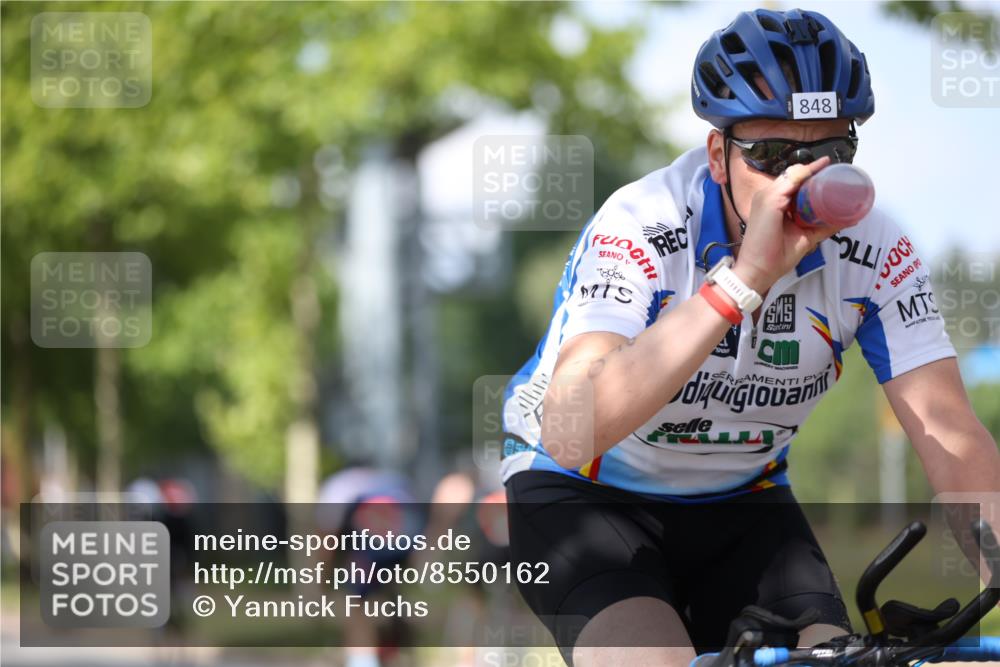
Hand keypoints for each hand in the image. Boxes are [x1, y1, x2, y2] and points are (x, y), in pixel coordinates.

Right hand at [732, 157, 838, 292]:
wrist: (759, 271)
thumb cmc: (775, 257)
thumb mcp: (805, 237)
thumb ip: (823, 226)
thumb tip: (848, 219)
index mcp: (771, 203)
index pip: (791, 182)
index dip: (809, 174)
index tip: (827, 169)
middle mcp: (767, 196)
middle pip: (793, 175)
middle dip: (813, 170)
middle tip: (834, 170)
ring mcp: (766, 196)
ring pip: (793, 174)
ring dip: (811, 170)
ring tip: (830, 168)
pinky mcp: (770, 201)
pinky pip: (791, 181)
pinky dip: (805, 176)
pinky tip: (819, 174)